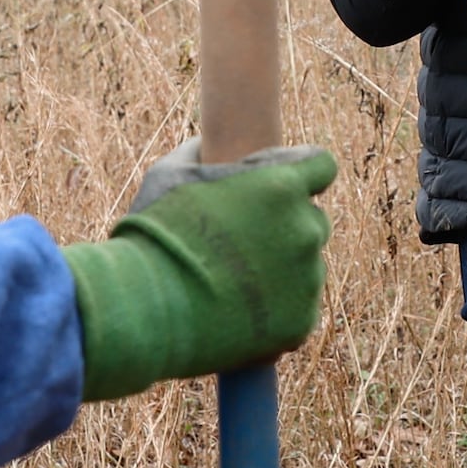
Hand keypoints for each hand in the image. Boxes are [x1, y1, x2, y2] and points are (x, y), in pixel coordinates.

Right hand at [62, 139, 336, 401]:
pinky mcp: (300, 322)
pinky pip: (298, 308)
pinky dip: (276, 310)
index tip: (279, 188)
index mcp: (281, 186)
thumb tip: (202, 146)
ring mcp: (307, 278)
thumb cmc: (153, 234)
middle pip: (313, 220)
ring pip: (307, 267)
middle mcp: (304, 229)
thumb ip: (196, 154)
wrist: (145, 309)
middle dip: (286, 226)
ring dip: (282, 269)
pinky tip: (238, 312)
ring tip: (232, 283)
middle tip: (244, 241)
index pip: (321, 166)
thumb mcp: (168, 175)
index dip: (302, 174)